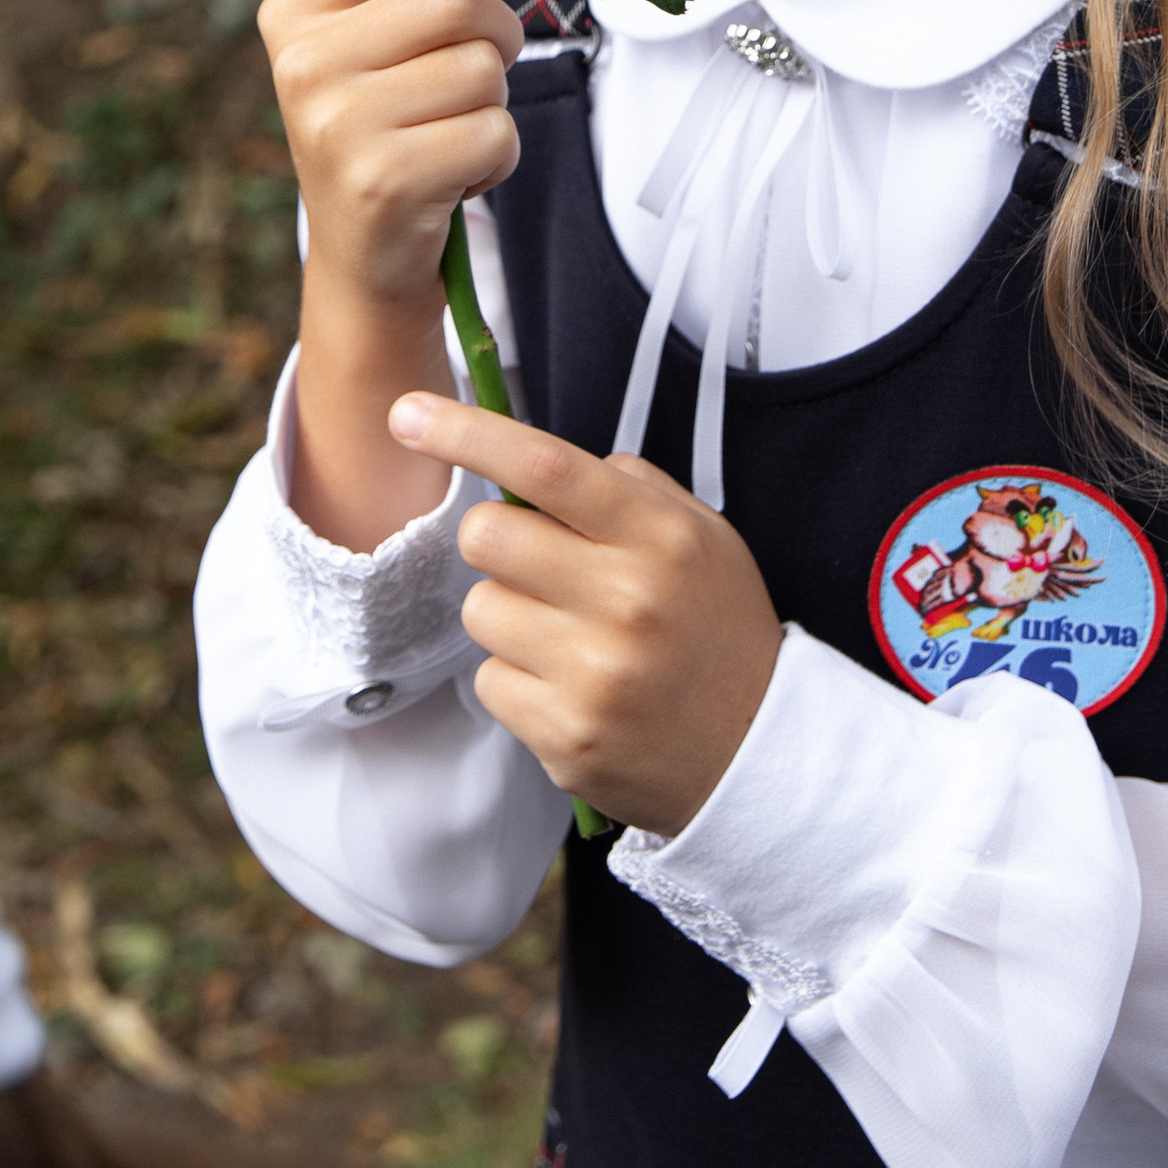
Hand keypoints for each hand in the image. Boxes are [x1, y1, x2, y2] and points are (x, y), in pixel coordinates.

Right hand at [263, 0, 522, 550]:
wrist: (363, 259)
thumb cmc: (385, 128)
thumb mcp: (374, 46)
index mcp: (295, 11)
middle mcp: (303, 61)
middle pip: (457, 0)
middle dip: (493, 36)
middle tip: (470, 76)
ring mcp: (336, 122)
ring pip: (483, 69)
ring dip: (492, 103)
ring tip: (447, 134)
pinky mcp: (383, 178)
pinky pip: (495, 131)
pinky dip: (496, 156)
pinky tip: (453, 176)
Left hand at [390, 391, 784, 836]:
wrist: (758, 754)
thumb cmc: (717, 631)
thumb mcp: (702, 537)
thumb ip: (627, 488)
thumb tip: (534, 466)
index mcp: (658, 538)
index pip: (545, 466)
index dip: (467, 433)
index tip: (409, 413)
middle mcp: (624, 601)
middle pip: (488, 535)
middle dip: (499, 541)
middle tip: (540, 564)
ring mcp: (592, 674)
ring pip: (480, 610)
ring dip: (510, 615)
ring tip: (570, 639)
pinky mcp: (565, 736)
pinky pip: (489, 681)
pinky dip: (518, 680)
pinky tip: (570, 688)